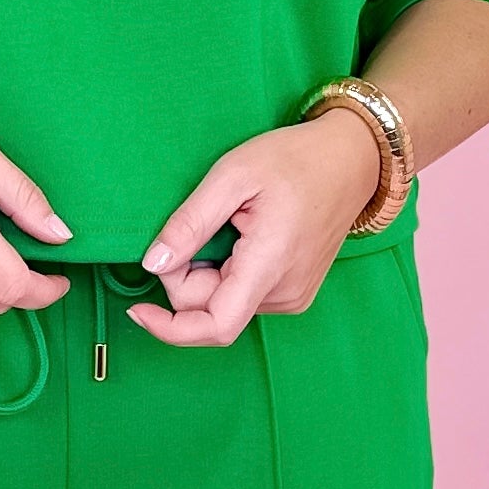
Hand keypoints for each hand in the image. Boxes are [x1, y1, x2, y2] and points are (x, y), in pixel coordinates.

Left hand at [127, 113, 380, 349]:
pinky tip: (241, 237)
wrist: (352, 160)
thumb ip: (190, 223)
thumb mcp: (232, 176)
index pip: (216, 326)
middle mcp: (284, 294)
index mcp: (270, 266)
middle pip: (211, 309)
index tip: (137, 310)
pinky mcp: (294, 293)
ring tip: (228, 224)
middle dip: (184, 275)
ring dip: (207, 273)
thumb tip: (153, 264)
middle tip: (194, 223)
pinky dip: (226, 274)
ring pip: (224, 303)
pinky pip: (243, 295)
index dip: (170, 328)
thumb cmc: (295, 160)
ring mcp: (292, 297)